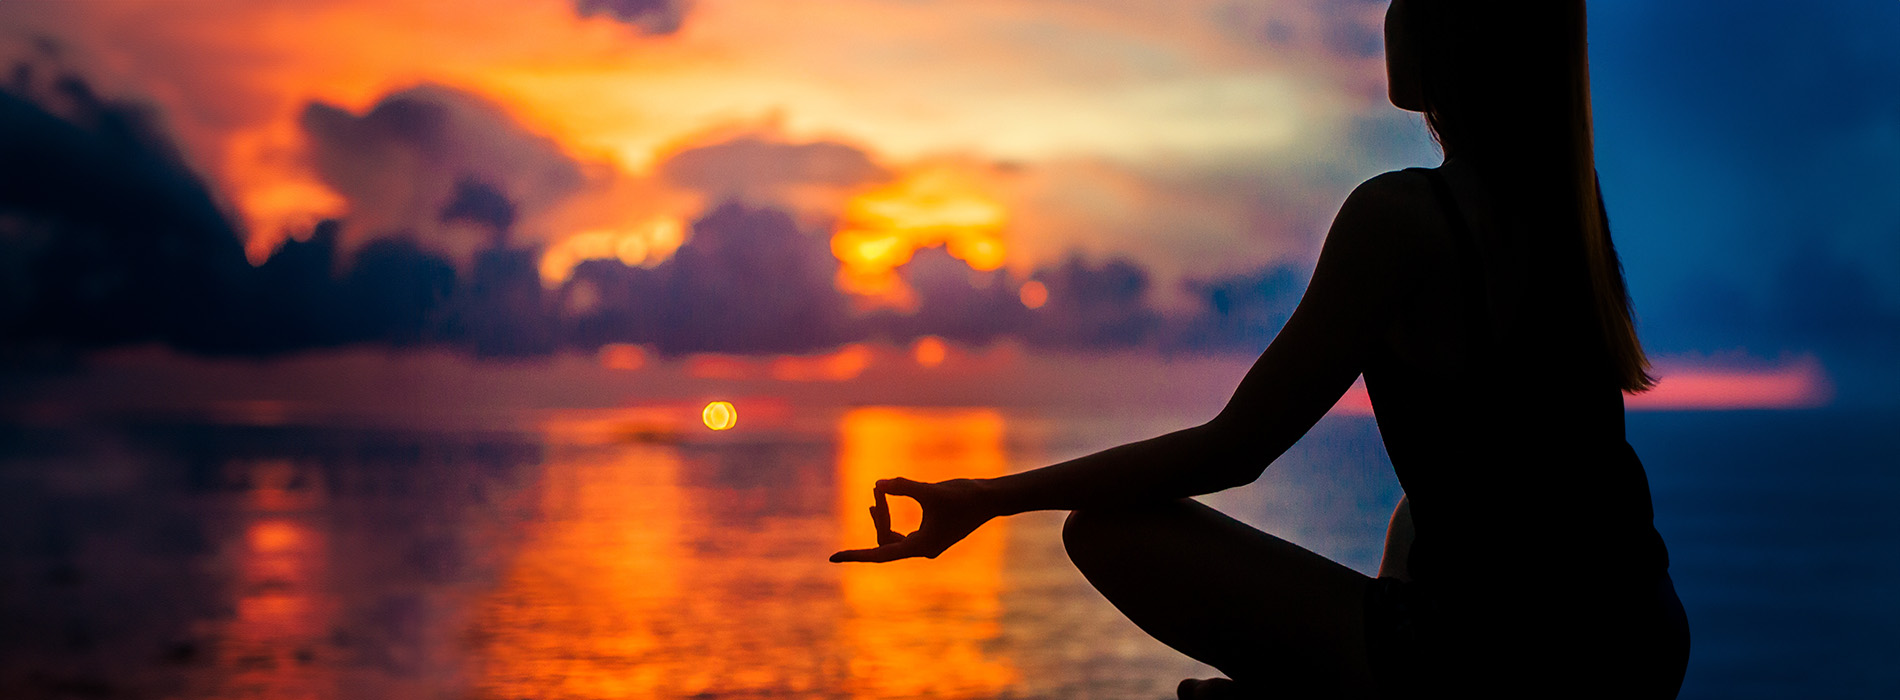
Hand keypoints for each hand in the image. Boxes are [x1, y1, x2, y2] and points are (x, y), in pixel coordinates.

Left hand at [829, 477, 997, 562]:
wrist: (990, 498)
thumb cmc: (964, 496)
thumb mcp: (930, 490)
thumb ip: (904, 487)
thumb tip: (878, 484)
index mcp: (921, 547)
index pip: (880, 554)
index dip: (856, 555)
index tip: (833, 557)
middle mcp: (922, 550)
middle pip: (885, 541)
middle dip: (878, 517)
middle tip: (877, 492)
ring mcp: (927, 544)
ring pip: (892, 538)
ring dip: (882, 518)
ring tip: (876, 498)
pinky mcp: (932, 534)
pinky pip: (902, 534)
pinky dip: (891, 519)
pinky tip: (884, 502)